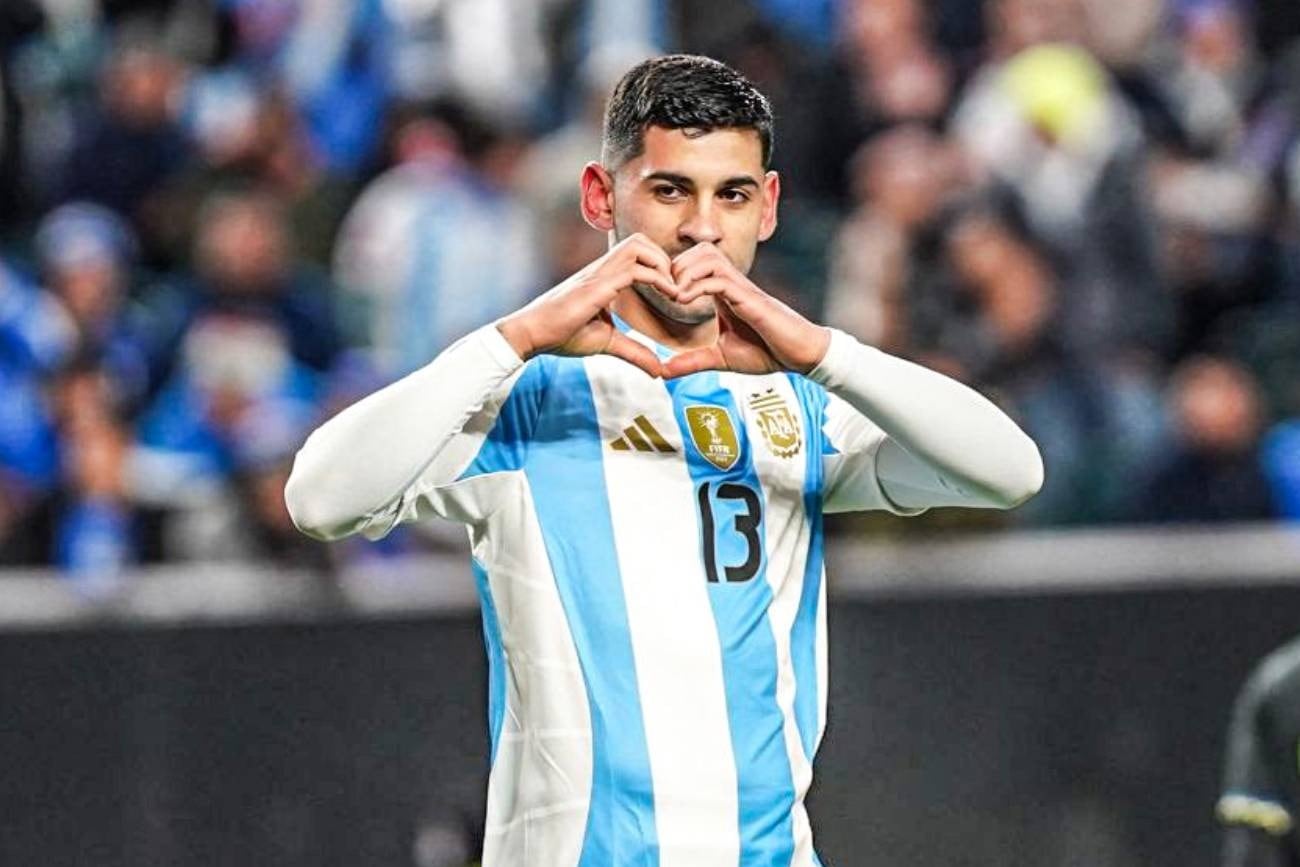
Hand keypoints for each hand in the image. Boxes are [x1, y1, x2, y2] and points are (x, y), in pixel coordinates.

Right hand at [497, 233, 676, 377]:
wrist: (532, 334)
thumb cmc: (562, 334)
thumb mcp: (607, 342)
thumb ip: (634, 352)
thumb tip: (658, 370)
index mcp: (603, 276)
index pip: (636, 252)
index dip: (659, 265)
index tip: (672, 291)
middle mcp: (602, 269)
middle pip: (639, 239)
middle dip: (664, 258)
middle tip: (674, 287)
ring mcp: (599, 274)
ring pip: (638, 245)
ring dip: (661, 263)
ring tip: (672, 290)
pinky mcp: (597, 286)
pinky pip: (634, 270)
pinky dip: (657, 278)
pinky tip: (668, 296)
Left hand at [661, 243, 830, 378]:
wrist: (798, 355)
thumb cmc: (767, 352)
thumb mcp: (721, 359)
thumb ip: (692, 362)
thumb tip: (663, 371)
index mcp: (723, 292)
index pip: (694, 263)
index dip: (673, 273)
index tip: (659, 295)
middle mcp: (732, 283)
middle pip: (699, 250)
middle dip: (674, 267)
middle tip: (663, 293)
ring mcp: (741, 287)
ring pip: (707, 256)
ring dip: (684, 272)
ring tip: (674, 297)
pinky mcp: (749, 297)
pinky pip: (718, 278)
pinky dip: (696, 286)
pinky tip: (684, 302)